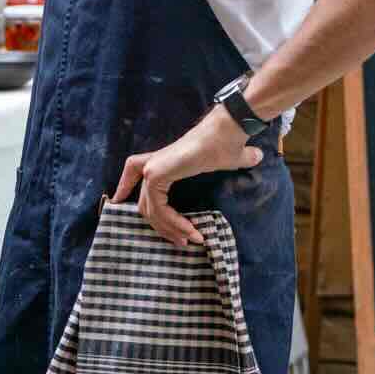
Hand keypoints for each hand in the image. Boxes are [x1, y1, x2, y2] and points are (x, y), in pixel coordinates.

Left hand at [110, 106, 262, 246]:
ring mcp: (152, 169)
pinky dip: (174, 224)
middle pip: (144, 205)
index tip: (116, 201)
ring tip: (191, 240)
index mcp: (161, 161)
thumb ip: (234, 162)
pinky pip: (158, 209)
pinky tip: (191, 232)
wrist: (228, 131)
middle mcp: (152, 165)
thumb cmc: (228, 144)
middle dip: (162, 227)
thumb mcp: (226, 160)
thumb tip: (257, 157)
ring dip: (171, 230)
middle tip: (181, 242)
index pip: (132, 176)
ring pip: (150, 211)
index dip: (122, 189)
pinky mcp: (156, 174)